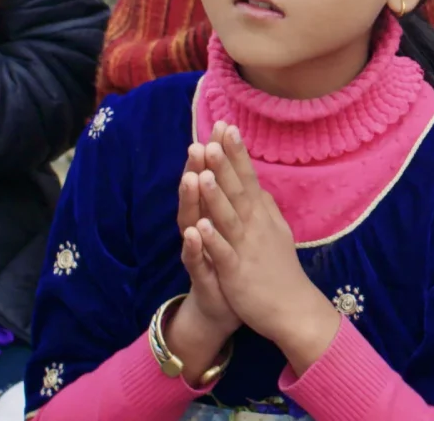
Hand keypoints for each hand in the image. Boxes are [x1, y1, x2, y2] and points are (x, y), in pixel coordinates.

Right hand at [162, 141, 240, 378]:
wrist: (225, 306)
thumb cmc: (232, 261)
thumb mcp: (238, 226)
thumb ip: (237, 199)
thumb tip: (242, 168)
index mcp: (215, 215)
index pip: (215, 179)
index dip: (218, 155)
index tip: (222, 127)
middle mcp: (201, 228)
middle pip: (198, 195)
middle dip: (198, 169)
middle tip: (198, 144)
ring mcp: (198, 250)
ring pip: (191, 222)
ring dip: (191, 201)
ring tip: (192, 178)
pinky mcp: (200, 275)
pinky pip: (194, 259)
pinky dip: (193, 245)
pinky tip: (193, 231)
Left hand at [191, 123, 342, 373]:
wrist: (292, 309)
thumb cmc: (280, 270)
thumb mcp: (277, 232)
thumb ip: (266, 209)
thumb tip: (260, 188)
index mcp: (261, 216)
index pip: (248, 177)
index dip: (237, 153)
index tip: (228, 126)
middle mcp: (255, 227)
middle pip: (239, 190)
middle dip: (225, 164)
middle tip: (215, 136)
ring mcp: (246, 249)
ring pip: (229, 218)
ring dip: (216, 195)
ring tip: (203, 172)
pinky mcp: (237, 273)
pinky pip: (223, 254)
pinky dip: (211, 240)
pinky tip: (198, 226)